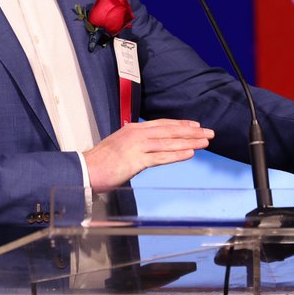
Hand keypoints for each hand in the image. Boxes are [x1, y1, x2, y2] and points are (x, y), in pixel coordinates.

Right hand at [83, 119, 214, 192]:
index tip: (195, 126)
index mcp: (132, 129)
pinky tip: (189, 153)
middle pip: (170, 131)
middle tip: (209, 132)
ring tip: (205, 142)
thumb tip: (147, 150)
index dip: (181, 124)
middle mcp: (136, 134)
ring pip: (169, 142)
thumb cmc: (99, 163)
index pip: (162, 124)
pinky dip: (177, 154)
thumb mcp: (119, 147)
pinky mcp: (136, 160)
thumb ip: (135, 146)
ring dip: (190, 141)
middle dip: (192, 132)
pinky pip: (161, 157)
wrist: (84, 170)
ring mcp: (136, 146)